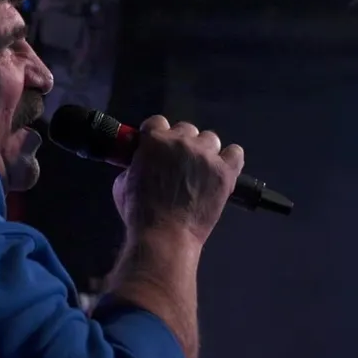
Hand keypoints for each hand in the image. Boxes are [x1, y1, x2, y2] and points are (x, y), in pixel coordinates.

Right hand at [111, 116, 244, 244]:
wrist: (164, 236)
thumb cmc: (140, 214)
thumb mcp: (122, 183)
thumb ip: (134, 165)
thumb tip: (140, 164)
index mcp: (154, 140)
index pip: (158, 122)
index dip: (157, 135)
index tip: (158, 147)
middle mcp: (182, 141)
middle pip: (186, 129)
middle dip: (181, 144)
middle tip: (178, 164)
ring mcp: (206, 156)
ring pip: (210, 139)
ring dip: (204, 151)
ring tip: (199, 171)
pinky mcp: (224, 172)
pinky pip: (235, 153)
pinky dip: (229, 160)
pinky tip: (222, 170)